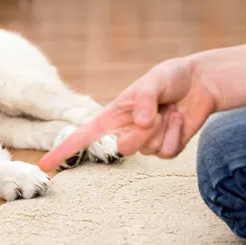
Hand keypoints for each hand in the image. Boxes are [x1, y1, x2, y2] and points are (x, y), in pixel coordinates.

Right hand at [39, 57, 217, 171]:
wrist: (200, 84)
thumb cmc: (170, 78)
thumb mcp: (154, 80)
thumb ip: (144, 99)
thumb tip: (140, 122)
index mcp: (112, 116)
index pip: (82, 137)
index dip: (62, 151)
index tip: (45, 166)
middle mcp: (125, 132)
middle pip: (123, 148)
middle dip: (141, 133)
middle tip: (157, 113)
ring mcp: (145, 143)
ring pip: (148, 150)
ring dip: (163, 129)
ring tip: (169, 111)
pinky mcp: (165, 149)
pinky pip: (167, 152)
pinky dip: (177, 135)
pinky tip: (179, 120)